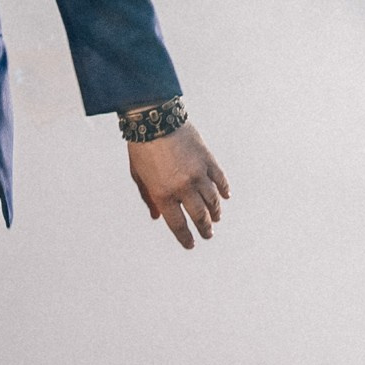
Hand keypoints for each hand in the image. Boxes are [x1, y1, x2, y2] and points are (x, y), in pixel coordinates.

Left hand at [129, 123, 229, 248]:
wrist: (154, 120)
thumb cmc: (142, 148)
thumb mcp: (138, 176)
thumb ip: (148, 197)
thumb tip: (156, 216)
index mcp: (163, 193)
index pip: (177, 224)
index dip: (185, 237)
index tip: (190, 244)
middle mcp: (183, 187)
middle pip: (199, 216)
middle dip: (204, 228)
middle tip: (207, 235)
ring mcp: (198, 174)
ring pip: (212, 201)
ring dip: (215, 212)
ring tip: (216, 219)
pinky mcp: (208, 161)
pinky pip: (220, 180)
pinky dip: (224, 190)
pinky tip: (225, 197)